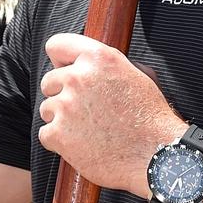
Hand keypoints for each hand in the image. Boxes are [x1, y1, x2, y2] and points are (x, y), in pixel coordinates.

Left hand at [37, 33, 183, 196]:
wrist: (157, 156)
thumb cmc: (150, 118)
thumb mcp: (137, 75)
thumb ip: (106, 64)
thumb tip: (85, 61)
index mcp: (98, 58)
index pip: (56, 45)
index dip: (60, 60)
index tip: (65, 70)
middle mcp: (78, 78)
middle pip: (49, 81)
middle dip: (63, 95)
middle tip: (87, 110)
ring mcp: (65, 106)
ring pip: (47, 108)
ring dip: (61, 119)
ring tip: (89, 130)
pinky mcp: (58, 134)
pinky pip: (46, 134)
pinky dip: (59, 142)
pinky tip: (82, 145)